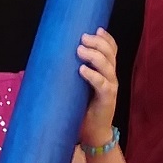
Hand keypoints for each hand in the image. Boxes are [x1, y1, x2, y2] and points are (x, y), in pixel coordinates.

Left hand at [77, 28, 118, 146]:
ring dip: (94, 56)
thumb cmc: (82, 108)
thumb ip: (72, 72)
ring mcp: (111, 87)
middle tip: (82, 38)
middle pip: (110, 54)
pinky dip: (93, 76)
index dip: (106, 38)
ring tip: (80, 50)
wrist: (92, 133)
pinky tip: (82, 70)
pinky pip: (102, 85)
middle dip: (97, 43)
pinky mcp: (107, 100)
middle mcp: (111, 77)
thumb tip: (51, 57)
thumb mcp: (78, 86)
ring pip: (108, 66)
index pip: (112, 50)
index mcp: (106, 71)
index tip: (95, 29)